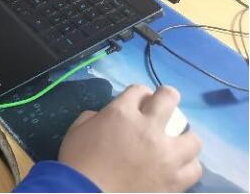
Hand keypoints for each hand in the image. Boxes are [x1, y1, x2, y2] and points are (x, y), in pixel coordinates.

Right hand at [58, 85, 202, 191]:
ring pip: (192, 138)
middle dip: (166, 97)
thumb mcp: (78, 128)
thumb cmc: (78, 161)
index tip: (139, 102)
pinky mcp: (174, 181)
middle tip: (163, 107)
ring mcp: (166, 156)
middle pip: (169, 99)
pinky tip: (178, 167)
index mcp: (122, 113)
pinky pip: (194, 169)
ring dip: (183, 138)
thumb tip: (108, 117)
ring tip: (175, 144)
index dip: (139, 94)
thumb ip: (97, 117)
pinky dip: (187, 166)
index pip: (139, 90)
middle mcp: (149, 129)